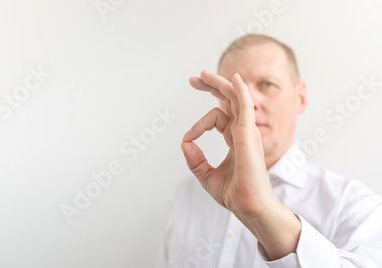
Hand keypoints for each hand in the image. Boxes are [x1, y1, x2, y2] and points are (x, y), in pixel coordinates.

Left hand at [181, 70, 300, 259]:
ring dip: (219, 84)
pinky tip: (234, 79)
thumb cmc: (234, 194)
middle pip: (229, 100)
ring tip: (202, 74)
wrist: (247, 206)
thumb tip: (185, 142)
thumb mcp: (206, 175)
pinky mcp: (247, 134)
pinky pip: (245, 106)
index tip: (187, 138)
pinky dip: (240, 91)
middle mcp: (243, 132)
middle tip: (194, 79)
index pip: (218, 117)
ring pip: (235, 98)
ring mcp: (247, 131)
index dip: (198, 125)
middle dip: (212, 87)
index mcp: (235, 139)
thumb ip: (195, 159)